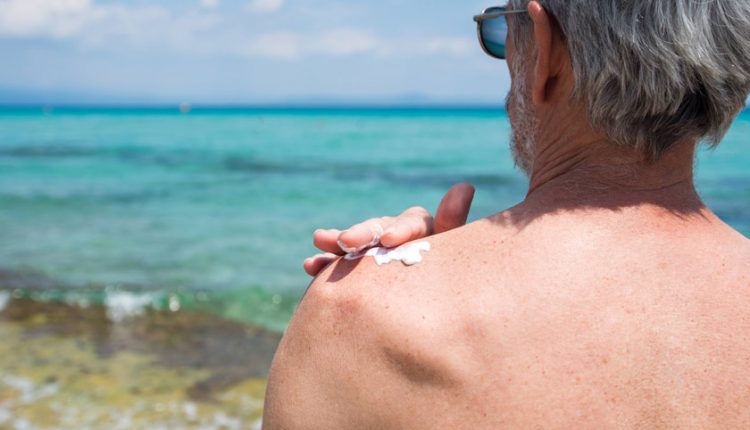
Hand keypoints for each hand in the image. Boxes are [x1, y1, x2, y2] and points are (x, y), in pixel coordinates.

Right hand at [304, 183, 475, 275]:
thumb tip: (464, 186)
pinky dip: (325, 262)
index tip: (388, 241)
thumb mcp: (449, 260)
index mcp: (425, 233)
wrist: (415, 329)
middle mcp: (397, 236)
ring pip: (354, 242)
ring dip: (336, 241)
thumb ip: (452, 226)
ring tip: (320, 242)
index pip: (414, 222)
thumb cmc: (444, 291)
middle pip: (379, 228)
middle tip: (346, 242)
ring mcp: (373, 252)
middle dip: (362, 233)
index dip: (401, 229)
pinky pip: (338, 262)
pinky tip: (311, 266)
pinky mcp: (354, 269)